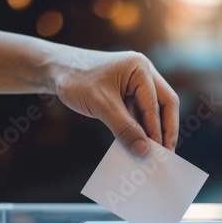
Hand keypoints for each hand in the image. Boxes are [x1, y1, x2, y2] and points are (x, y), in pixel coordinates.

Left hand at [49, 48, 179, 155]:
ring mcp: (137, 83)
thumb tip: (143, 149)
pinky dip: (139, 128)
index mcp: (140, 69)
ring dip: (153, 131)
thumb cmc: (76, 79)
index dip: (157, 130)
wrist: (55, 69)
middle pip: (165, 104)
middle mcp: (143, 73)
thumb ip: (124, 127)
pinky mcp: (128, 93)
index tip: (156, 152)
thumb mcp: (101, 105)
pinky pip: (139, 113)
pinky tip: (138, 143)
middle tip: (166, 153)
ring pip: (153, 110)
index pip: (155, 104)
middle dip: (166, 130)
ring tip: (153, 153)